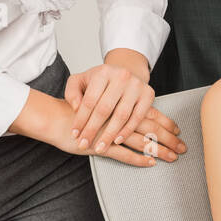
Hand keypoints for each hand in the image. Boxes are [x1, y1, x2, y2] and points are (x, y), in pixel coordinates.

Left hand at [65, 63, 184, 158]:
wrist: (124, 74)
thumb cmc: (100, 82)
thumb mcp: (81, 81)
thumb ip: (72, 92)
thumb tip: (76, 107)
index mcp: (103, 72)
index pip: (89, 100)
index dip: (81, 119)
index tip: (75, 134)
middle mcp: (122, 76)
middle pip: (104, 109)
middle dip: (92, 130)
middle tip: (84, 144)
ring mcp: (137, 85)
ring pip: (121, 115)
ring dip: (109, 134)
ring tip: (100, 147)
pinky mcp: (148, 94)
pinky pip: (137, 117)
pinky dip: (127, 131)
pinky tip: (117, 141)